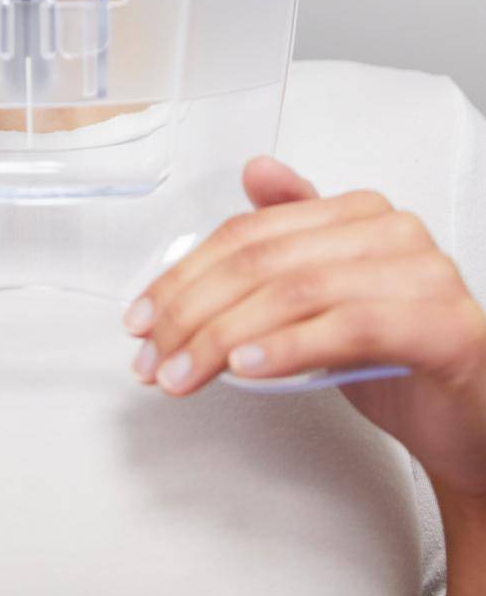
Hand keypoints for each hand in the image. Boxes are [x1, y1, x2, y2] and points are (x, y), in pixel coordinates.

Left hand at [123, 158, 485, 500]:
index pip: (249, 234)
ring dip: (224, 339)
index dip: (185, 275)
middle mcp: (391, 230)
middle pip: (264, 262)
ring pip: (297, 293)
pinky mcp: (443, 324)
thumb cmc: (397, 361)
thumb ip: (287, 242)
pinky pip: (349, 326)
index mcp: (356, 212)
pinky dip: (289, 348)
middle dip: (192, 312)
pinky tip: (246, 370)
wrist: (471, 426)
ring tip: (183, 374)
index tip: (142, 318)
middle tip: (152, 358)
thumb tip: (254, 169)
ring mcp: (422, 272)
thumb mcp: (325, 299)